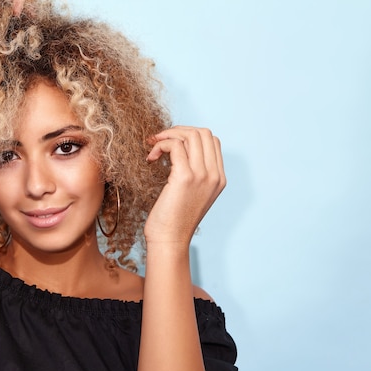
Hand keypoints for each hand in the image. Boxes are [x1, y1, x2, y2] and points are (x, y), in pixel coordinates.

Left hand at [144, 126, 225, 245]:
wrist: (169, 241)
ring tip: (153, 147)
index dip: (189, 135)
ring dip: (168, 135)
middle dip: (178, 130)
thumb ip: (193, 172)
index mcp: (219, 179)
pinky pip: (175, 145)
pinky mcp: (185, 177)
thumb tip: (178, 148)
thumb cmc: (173, 219)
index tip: (170, 142)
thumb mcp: (191, 193)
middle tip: (158, 140)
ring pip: (190, 135)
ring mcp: (202, 176)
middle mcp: (214, 176)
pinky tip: (151, 158)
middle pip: (203, 133)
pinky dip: (161, 145)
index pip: (212, 141)